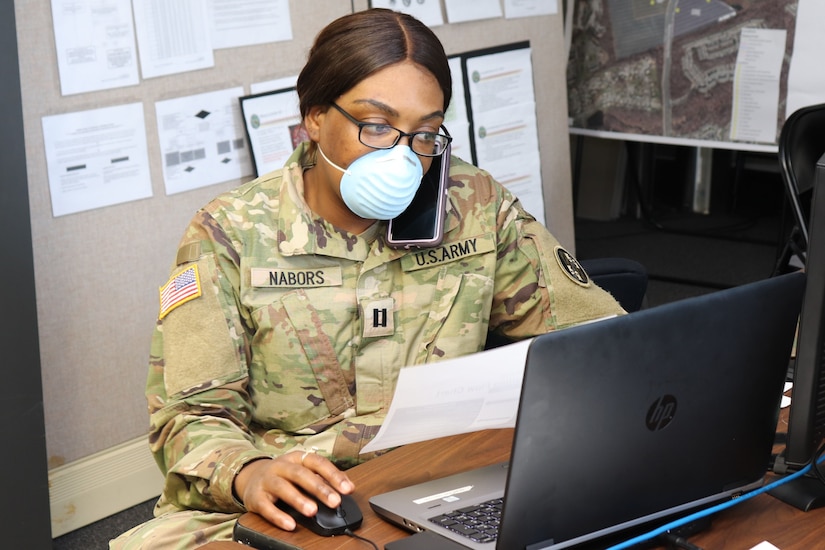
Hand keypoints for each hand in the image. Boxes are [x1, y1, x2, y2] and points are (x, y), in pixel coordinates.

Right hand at [233, 450, 354, 530]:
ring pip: (282, 488)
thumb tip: (344, 487)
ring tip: (313, 511)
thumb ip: (322, 478)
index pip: (317, 462)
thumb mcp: (302, 470)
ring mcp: (267, 480)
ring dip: (298, 499)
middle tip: (335, 501)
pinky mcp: (255, 497)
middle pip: (301, 474)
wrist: (251, 477)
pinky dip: (278, 517)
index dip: (334, 475)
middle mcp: (281, 466)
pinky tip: (290, 524)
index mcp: (297, 458)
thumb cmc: (284, 475)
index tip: (348, 488)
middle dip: (319, 488)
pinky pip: (266, 507)